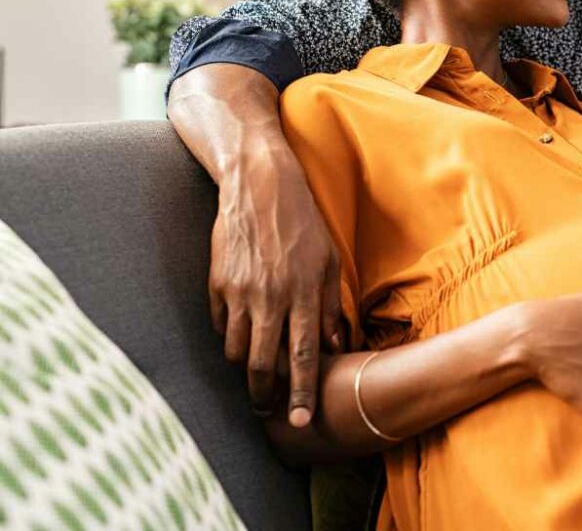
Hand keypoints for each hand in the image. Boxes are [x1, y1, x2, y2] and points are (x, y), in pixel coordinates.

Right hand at [211, 145, 343, 425]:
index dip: (301, 393)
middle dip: (265, 395)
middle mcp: (270, 298)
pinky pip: (220, 326)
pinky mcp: (217, 284)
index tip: (299, 421)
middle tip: (268, 410)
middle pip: (262, 365)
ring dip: (245, 369)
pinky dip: (229, 338)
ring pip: (236, 351)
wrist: (260, 187)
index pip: (302, 357)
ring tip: (254, 377)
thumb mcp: (328, 262)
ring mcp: (239, 292)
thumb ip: (331, 306)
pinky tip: (239, 339)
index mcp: (303, 294)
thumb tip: (338, 345)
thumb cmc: (302, 225)